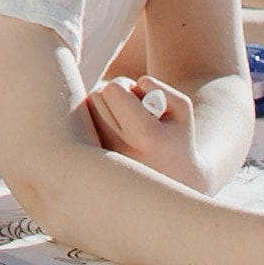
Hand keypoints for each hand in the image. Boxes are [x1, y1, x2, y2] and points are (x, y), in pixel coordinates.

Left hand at [84, 72, 207, 190]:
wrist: (173, 181)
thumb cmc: (177, 137)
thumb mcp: (181, 108)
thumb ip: (160, 88)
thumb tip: (136, 83)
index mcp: (144, 135)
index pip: (113, 90)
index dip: (125, 85)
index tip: (138, 97)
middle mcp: (119, 149)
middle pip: (95, 96)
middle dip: (112, 94)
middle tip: (131, 106)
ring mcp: (102, 159)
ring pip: (85, 112)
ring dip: (101, 107)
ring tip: (123, 119)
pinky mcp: (92, 164)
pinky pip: (82, 128)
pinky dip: (95, 122)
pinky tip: (113, 131)